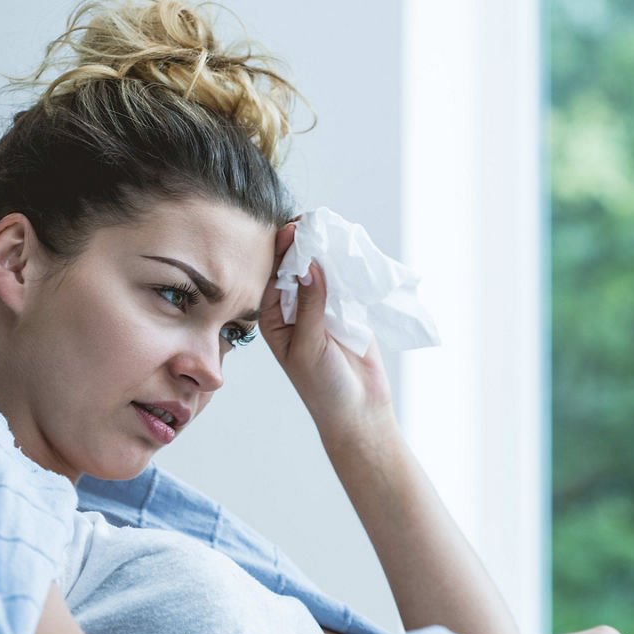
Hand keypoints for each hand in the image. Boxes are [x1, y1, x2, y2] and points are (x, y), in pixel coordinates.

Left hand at [258, 223, 394, 439]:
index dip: (281, 253)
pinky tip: (350, 250)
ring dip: (327, 253)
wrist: (359, 411)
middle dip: (303, 246)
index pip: (273, 278)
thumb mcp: (309, 344)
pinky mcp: (349, 311)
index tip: (291, 229)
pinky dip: (349, 267)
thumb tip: (309, 265)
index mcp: (275, 319)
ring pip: (322, 272)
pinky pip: (347, 282)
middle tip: (312, 222)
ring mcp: (323, 308)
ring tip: (332, 229)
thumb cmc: (323, 386)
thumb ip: (310, 305)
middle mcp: (296, 310)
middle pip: (297, 269)